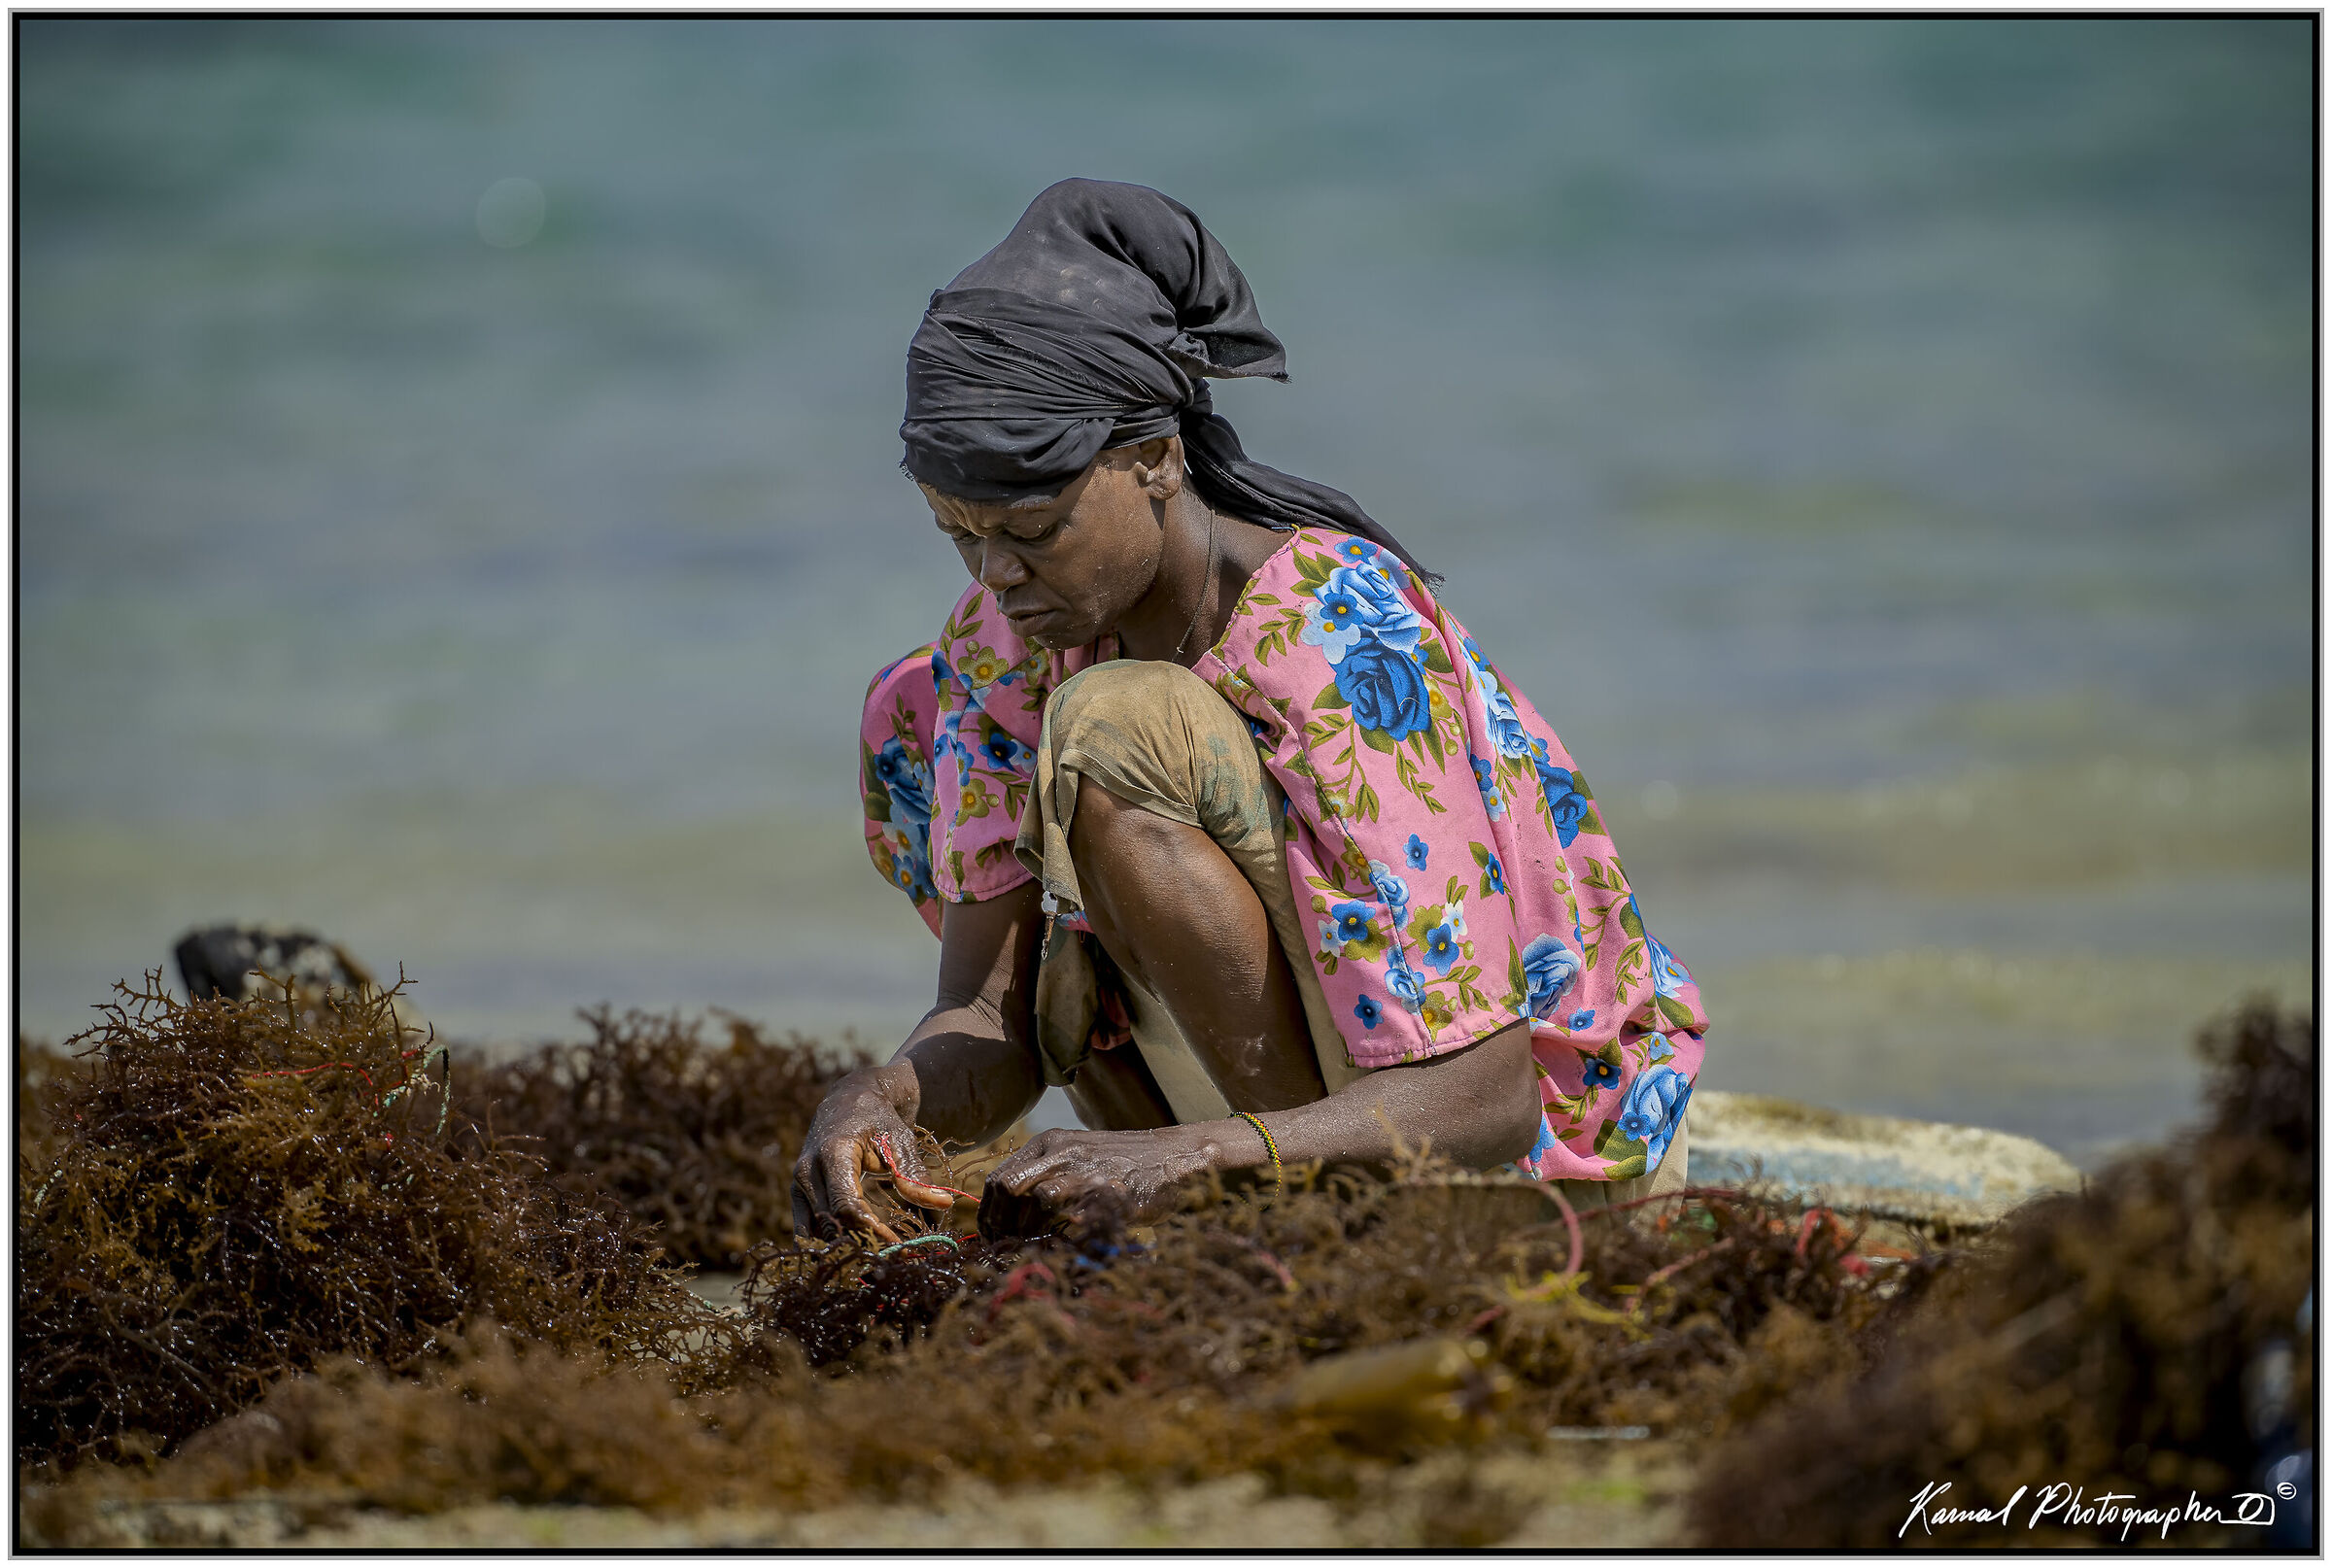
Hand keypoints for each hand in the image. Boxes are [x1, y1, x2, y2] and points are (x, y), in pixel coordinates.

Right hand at [790, 1063, 960, 1243]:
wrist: (848, 1099)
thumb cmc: (878, 1118)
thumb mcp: (900, 1140)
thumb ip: (914, 1174)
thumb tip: (944, 1202)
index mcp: (833, 1154)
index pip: (847, 1206)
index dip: (872, 1231)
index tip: (898, 1245)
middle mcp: (808, 1171)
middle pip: (830, 1224)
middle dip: (861, 1244)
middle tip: (893, 1258)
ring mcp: (799, 1185)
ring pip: (814, 1233)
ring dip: (843, 1250)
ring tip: (876, 1260)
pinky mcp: (799, 1195)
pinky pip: (806, 1230)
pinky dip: (828, 1246)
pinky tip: (854, 1254)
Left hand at [979, 1125, 1214, 1239]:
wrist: (1172, 1157)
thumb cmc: (1120, 1165)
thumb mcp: (1075, 1158)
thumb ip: (1043, 1178)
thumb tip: (1007, 1217)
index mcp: (1048, 1143)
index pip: (997, 1177)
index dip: (988, 1213)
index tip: (991, 1238)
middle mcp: (1061, 1151)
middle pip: (1009, 1187)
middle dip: (1002, 1225)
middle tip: (1007, 1250)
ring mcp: (1085, 1168)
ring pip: (1038, 1200)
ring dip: (1031, 1233)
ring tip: (1038, 1251)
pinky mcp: (1109, 1190)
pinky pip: (1076, 1219)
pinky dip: (1066, 1239)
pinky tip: (1068, 1249)